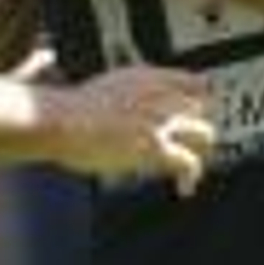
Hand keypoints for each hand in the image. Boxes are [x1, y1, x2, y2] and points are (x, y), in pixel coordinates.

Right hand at [47, 67, 214, 195]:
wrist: (59, 120)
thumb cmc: (67, 111)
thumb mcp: (103, 89)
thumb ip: (125, 96)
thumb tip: (130, 112)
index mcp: (146, 76)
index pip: (193, 82)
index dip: (196, 100)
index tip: (194, 115)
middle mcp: (159, 94)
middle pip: (201, 108)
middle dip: (196, 128)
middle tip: (189, 147)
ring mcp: (159, 120)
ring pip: (204, 134)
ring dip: (199, 152)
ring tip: (190, 171)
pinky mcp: (155, 146)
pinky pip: (190, 162)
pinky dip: (191, 177)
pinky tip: (185, 188)